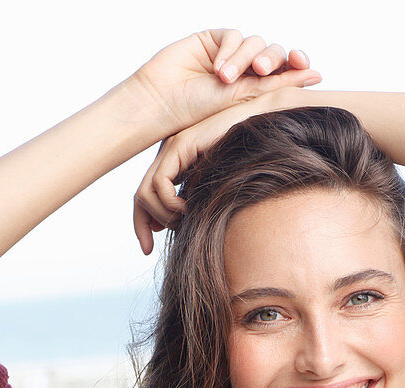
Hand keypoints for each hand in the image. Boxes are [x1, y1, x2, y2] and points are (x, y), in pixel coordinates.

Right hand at [130, 29, 319, 142]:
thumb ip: (277, 85)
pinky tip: (217, 68)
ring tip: (225, 78)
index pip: (285, 72)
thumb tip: (317, 75)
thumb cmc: (199, 114)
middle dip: (271, 59)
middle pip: (273, 53)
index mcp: (257, 90)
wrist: (162, 104)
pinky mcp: (213, 39)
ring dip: (243, 58)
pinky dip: (229, 50)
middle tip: (258, 71)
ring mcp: (230, 53)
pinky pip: (232, 35)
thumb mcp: (243, 102)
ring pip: (254, 43)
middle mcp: (246, 70)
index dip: (297, 65)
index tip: (304, 67)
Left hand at [133, 88, 301, 253]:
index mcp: (176, 166)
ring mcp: (172, 149)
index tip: (148, 248)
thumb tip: (179, 225)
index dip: (142, 224)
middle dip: (140, 226)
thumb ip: (198, 202)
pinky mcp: (179, 146)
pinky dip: (171, 204)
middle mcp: (169, 157)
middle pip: (140, 196)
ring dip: (163, 216)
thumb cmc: (251, 157)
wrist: (263, 123)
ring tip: (185, 221)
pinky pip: (160, 185)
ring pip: (145, 193)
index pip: (146, 197)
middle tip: (151, 247)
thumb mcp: (217, 188)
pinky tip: (189, 209)